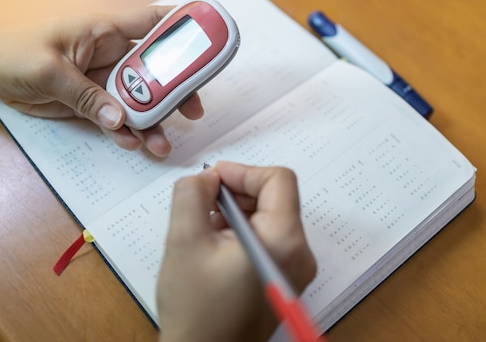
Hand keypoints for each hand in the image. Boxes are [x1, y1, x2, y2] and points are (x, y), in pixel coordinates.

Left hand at [0, 6, 203, 156]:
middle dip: (178, 89)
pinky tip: (132, 144)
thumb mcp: (49, 71)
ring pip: (141, 101)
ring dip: (154, 121)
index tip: (211, 40)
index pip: (154, 23)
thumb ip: (86, 96)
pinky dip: (127, 133)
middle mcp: (113, 55)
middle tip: (193, 109)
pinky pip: (119, 119)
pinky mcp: (95, 103)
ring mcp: (106, 81)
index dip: (185, 28)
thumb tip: (120, 118)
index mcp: (106, 32)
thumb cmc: (14, 52)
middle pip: (157, 70)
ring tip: (161, 143)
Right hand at [157, 162, 316, 341]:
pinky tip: (217, 245)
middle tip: (204, 203)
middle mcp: (300, 254)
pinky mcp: (285, 277)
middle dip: (238, 193)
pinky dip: (244, 231)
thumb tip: (208, 176)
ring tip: (207, 229)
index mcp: (283, 241)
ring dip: (239, 212)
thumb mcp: (184, 241)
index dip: (243, 172)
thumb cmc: (197, 312)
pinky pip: (270, 238)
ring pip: (271, 216)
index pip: (278, 180)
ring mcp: (296, 268)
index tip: (214, 179)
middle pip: (276, 197)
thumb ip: (192, 195)